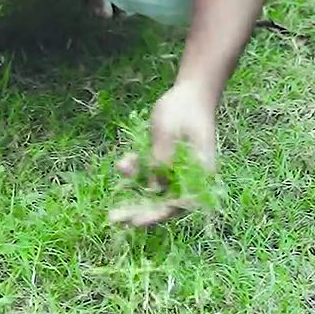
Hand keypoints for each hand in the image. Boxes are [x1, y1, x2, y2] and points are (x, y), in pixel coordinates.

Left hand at [108, 80, 218, 227]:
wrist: (190, 92)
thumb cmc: (183, 110)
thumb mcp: (168, 132)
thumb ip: (161, 160)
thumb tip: (153, 190)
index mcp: (200, 174)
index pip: (180, 204)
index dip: (157, 215)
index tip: (137, 221)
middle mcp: (189, 178)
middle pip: (164, 203)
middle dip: (138, 211)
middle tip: (114, 218)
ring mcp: (177, 171)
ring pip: (153, 191)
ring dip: (133, 192)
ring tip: (114, 191)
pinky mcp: (165, 162)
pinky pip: (148, 175)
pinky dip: (135, 172)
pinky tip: (123, 163)